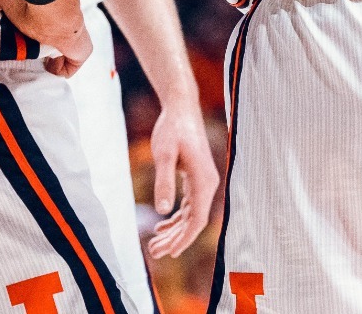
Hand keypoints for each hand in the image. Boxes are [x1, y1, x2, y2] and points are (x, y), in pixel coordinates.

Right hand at [0, 0, 91, 77]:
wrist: (55, 10)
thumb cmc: (30, 2)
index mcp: (48, 14)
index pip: (46, 25)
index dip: (39, 35)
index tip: (26, 42)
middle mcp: (63, 25)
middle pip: (59, 41)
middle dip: (48, 50)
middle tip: (32, 57)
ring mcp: (75, 36)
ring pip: (70, 53)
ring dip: (58, 60)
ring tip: (41, 64)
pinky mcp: (81, 49)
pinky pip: (75, 65)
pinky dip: (63, 69)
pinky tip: (49, 68)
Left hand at [145, 100, 218, 257]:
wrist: (181, 108)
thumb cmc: (172, 129)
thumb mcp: (164, 154)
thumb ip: (164, 182)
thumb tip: (163, 211)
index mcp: (204, 180)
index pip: (198, 219)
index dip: (184, 238)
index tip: (170, 253)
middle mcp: (208, 183)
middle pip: (194, 221)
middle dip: (175, 239)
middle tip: (154, 252)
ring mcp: (203, 181)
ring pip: (191, 214)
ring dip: (174, 230)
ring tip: (154, 244)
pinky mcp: (196, 177)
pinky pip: (189, 205)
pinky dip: (176, 217)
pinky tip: (162, 225)